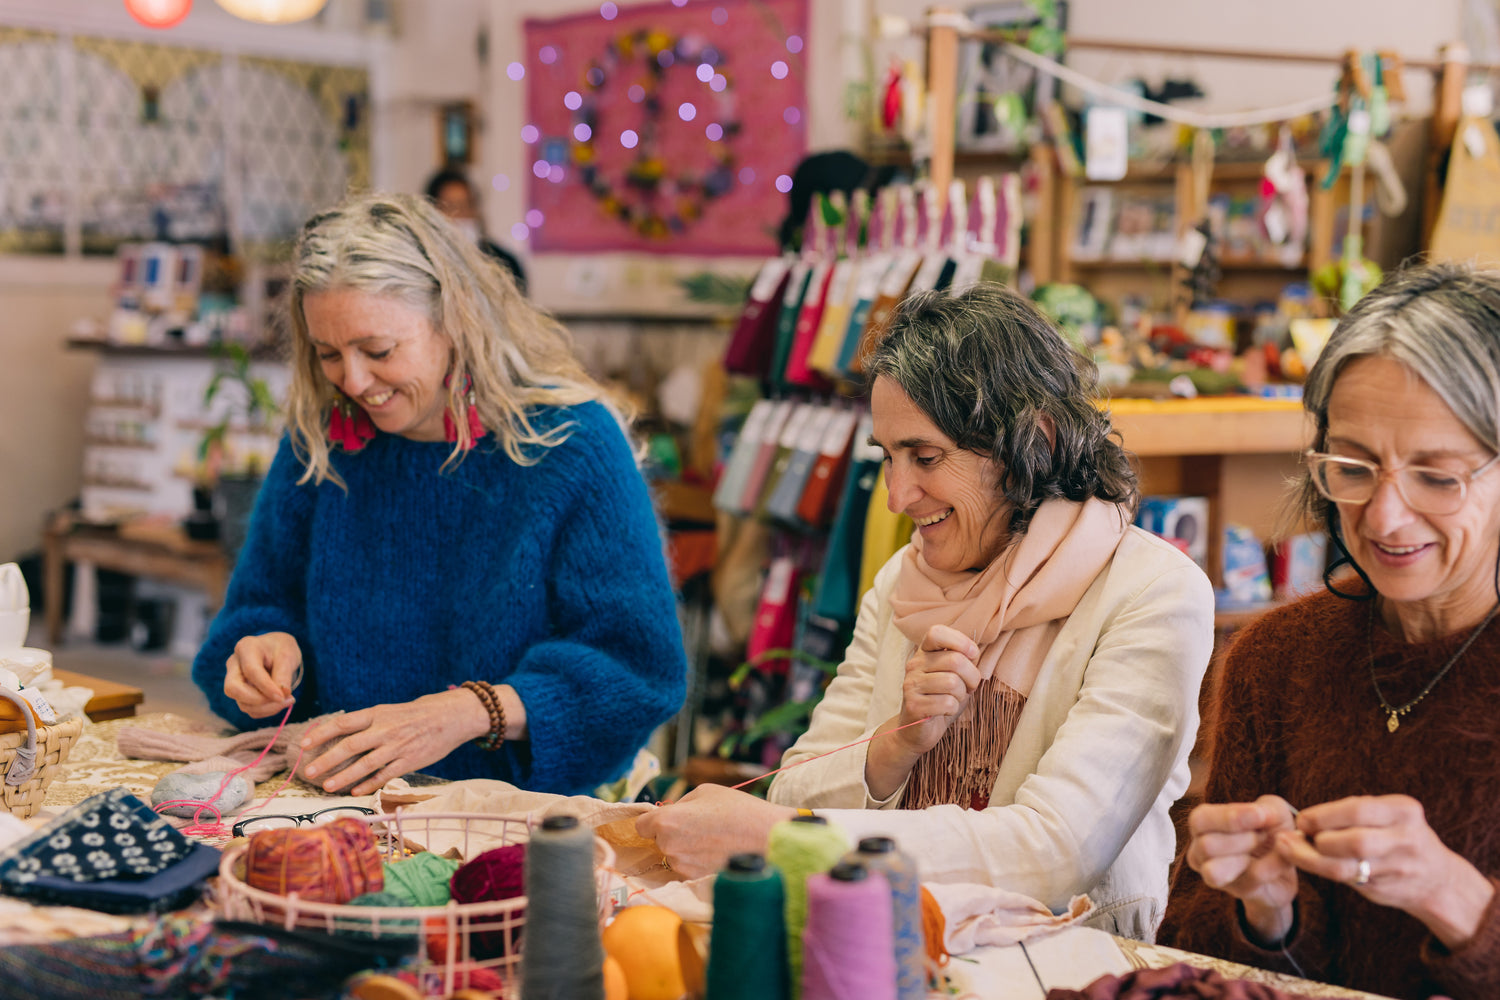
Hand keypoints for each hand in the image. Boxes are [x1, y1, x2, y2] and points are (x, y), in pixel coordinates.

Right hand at [224, 632, 301, 718]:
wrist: (277, 651)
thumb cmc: (281, 649)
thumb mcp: (288, 655)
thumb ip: (284, 674)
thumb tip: (282, 695)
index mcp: (246, 648)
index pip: (251, 671)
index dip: (266, 687)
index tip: (282, 696)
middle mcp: (234, 664)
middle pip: (233, 689)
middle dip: (258, 700)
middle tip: (282, 700)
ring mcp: (234, 680)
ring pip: (242, 703)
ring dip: (266, 708)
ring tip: (288, 699)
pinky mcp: (239, 693)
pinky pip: (249, 708)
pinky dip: (265, 710)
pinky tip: (280, 702)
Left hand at [299, 687, 489, 795]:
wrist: (451, 716)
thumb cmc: (416, 714)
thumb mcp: (389, 711)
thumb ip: (368, 723)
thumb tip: (339, 737)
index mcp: (377, 713)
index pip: (343, 723)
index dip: (321, 734)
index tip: (304, 745)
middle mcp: (385, 729)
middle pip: (350, 746)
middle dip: (327, 760)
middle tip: (309, 773)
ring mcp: (397, 747)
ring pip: (365, 765)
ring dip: (344, 777)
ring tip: (327, 786)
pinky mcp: (409, 761)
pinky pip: (384, 775)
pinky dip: (368, 785)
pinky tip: (355, 792)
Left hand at [634, 784, 795, 878]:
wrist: (769, 840)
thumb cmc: (739, 810)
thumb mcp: (707, 792)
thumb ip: (682, 803)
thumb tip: (672, 813)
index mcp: (666, 822)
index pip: (641, 826)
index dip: (654, 821)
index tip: (668, 819)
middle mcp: (669, 847)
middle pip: (659, 841)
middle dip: (673, 834)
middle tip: (699, 827)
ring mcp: (683, 868)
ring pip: (675, 856)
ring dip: (686, 849)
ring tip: (713, 840)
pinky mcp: (697, 881)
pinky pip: (689, 869)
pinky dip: (698, 863)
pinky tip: (717, 854)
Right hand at [894, 624, 982, 755]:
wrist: (917, 731)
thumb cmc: (940, 700)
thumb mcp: (954, 676)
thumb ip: (963, 661)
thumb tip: (974, 652)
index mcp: (924, 653)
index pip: (937, 632)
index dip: (960, 641)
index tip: (972, 654)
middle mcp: (914, 665)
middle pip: (955, 660)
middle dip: (971, 677)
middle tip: (968, 687)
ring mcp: (911, 684)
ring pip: (952, 683)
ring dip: (961, 695)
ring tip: (954, 699)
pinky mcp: (913, 705)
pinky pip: (947, 703)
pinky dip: (953, 709)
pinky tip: (944, 711)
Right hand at [1184, 796, 1299, 941]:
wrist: (1288, 860)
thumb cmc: (1271, 828)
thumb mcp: (1273, 810)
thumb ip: (1267, 809)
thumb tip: (1261, 815)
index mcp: (1202, 824)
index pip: (1200, 820)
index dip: (1229, 818)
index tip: (1259, 814)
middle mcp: (1199, 851)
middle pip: (1207, 846)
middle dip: (1243, 839)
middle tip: (1263, 834)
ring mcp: (1214, 876)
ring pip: (1215, 872)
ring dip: (1247, 856)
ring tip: (1266, 846)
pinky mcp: (1239, 891)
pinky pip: (1250, 880)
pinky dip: (1271, 866)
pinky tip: (1282, 859)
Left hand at [1278, 794, 1494, 948]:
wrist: (1437, 880)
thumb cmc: (1396, 836)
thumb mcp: (1387, 815)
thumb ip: (1352, 814)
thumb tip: (1302, 821)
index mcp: (1404, 811)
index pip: (1358, 810)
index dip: (1323, 815)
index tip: (1302, 819)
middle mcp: (1407, 839)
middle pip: (1354, 841)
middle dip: (1318, 838)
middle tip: (1296, 836)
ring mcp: (1399, 868)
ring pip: (1346, 867)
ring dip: (1311, 859)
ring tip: (1290, 850)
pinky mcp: (1386, 890)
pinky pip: (1346, 881)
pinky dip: (1322, 870)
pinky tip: (1308, 862)